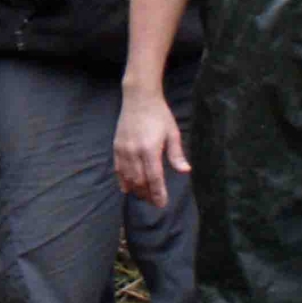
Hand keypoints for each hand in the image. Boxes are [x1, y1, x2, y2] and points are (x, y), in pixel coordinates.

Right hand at [112, 87, 188, 208]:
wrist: (139, 98)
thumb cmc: (159, 115)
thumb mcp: (173, 133)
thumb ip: (176, 154)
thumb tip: (185, 171)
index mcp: (150, 149)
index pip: (154, 177)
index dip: (158, 193)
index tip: (161, 204)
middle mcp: (134, 152)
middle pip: (140, 181)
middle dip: (147, 194)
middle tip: (154, 202)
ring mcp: (123, 150)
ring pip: (128, 177)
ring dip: (136, 190)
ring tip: (143, 197)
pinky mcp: (116, 147)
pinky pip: (118, 169)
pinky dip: (122, 181)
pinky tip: (127, 188)